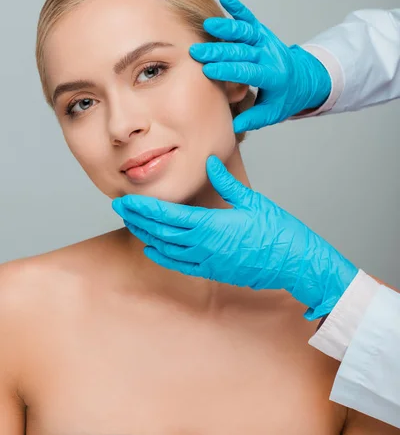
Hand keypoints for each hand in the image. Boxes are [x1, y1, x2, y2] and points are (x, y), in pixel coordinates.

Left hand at [112, 156, 357, 319]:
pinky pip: (180, 265)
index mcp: (212, 225)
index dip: (144, 208)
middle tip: (120, 207)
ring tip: (131, 223)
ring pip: (167, 249)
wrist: (295, 264)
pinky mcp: (214, 272)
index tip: (126, 200)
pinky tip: (152, 249)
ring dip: (146, 235)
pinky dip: (162, 256)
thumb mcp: (252, 201)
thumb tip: (210, 162)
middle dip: (138, 219)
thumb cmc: (279, 232)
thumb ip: (226, 183)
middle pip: (161, 232)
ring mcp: (208, 262)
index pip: (168, 215)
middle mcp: (204, 246)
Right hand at [189, 0, 331, 132]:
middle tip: (196, 52)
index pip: (247, 72)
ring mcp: (266, 41)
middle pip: (242, 52)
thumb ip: (253, 119)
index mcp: (273, 77)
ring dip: (227, 28)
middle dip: (219, 52)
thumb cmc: (283, 97)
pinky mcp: (262, 32)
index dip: (228, 71)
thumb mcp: (272, 113)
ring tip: (207, 25)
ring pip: (246, 32)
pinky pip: (250, 19)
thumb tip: (232, 127)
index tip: (207, 70)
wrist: (303, 78)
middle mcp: (270, 56)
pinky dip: (238, 8)